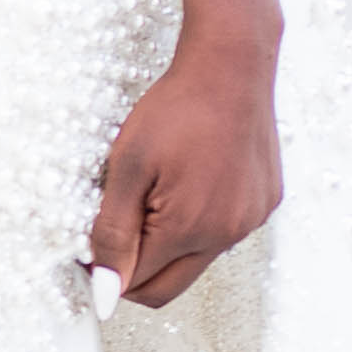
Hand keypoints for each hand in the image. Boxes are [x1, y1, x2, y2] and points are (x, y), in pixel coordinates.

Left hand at [91, 25, 284, 311]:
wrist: (232, 65)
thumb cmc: (178, 108)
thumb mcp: (128, 166)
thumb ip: (113, 231)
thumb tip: (104, 287)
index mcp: (188, 229)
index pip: (136, 285)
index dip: (104, 273)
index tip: (87, 249)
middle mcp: (226, 234)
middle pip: (168, 286)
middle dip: (134, 271)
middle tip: (111, 233)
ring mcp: (250, 220)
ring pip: (196, 258)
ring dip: (168, 244)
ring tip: (154, 193)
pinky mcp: (264, 203)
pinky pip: (223, 231)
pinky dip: (199, 222)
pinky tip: (189, 181)